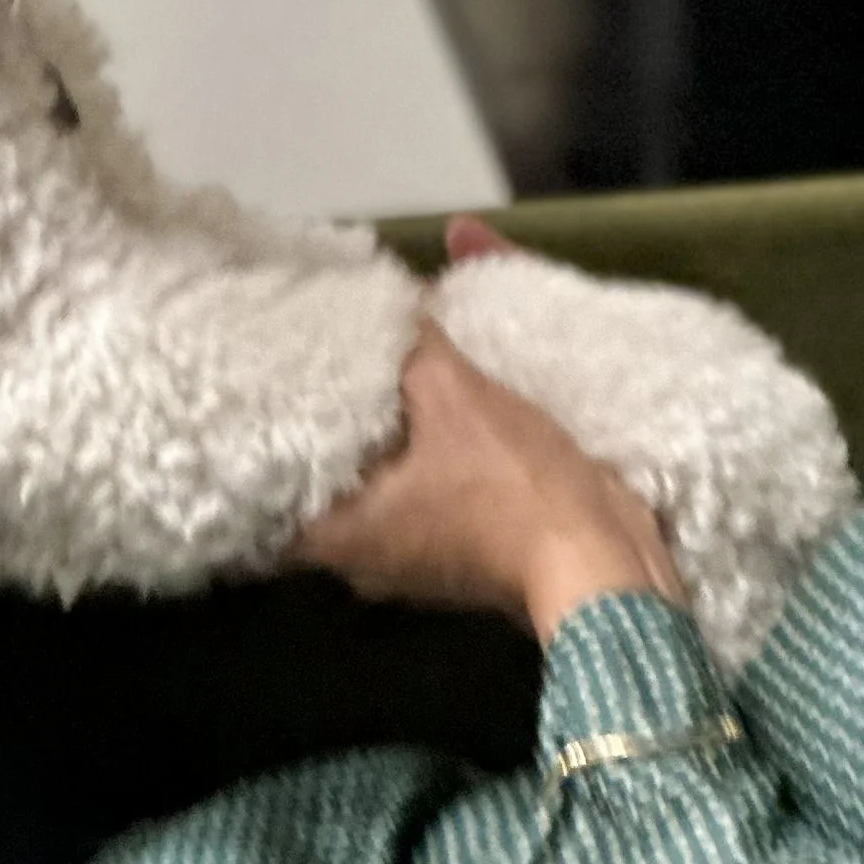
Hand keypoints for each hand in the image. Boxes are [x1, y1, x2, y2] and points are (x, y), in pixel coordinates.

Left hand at [293, 323, 685, 646]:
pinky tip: (425, 405)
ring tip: (371, 372)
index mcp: (339, 539)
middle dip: (327, 430)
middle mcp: (362, 562)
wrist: (600, 555)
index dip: (263, 444)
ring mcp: (412, 564)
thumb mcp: (455, 396)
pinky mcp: (457, 555)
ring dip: (381, 440)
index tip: (264, 394)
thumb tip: (399, 300)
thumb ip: (414, 345)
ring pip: (376, 490)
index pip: (268, 495)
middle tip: (317, 368)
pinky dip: (418, 458)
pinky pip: (418, 497)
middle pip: (324, 487)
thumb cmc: (510, 487)